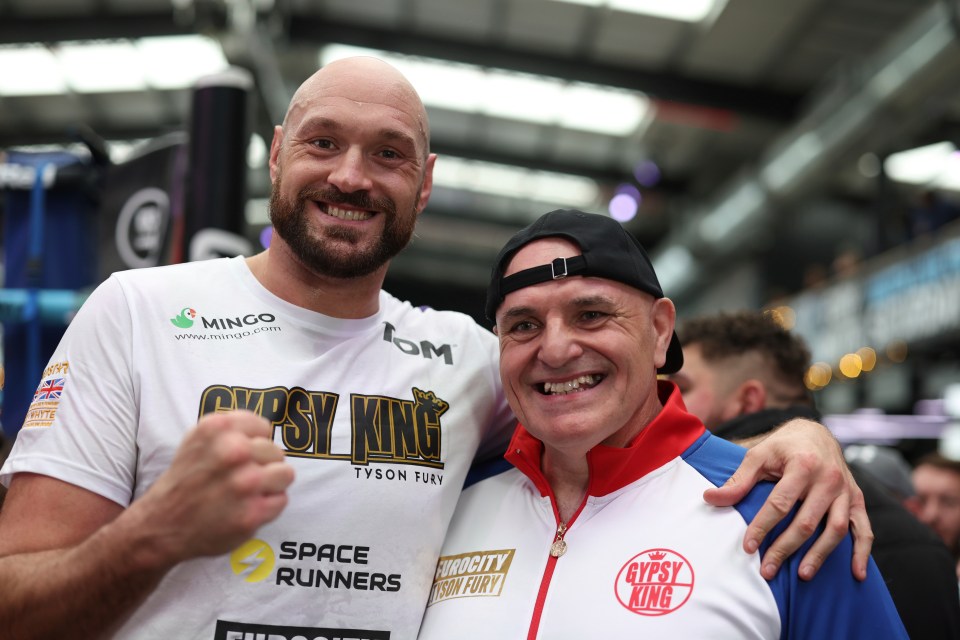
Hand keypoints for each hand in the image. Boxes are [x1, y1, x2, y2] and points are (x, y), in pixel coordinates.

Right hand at [125, 410, 295, 563]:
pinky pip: (281, 500)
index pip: (263, 427)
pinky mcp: (253, 512)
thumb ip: (232, 428)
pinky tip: (244, 509)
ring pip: (285, 474)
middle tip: (237, 479)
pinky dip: (267, 507)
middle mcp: (233, 451)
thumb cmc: (185, 480)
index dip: (254, 443)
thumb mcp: (197, 439)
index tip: (240, 456)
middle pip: (276, 451)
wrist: (162, 525)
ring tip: (247, 492)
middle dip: (262, 465)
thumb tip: (266, 430)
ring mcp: (245, 483)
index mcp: (218, 428)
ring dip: (270, 485)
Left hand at [703, 418, 870, 581]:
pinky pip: (864, 528)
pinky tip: (856, 574)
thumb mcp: (758, 456)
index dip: (763, 526)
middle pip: (806, 522)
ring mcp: (846, 490)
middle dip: (785, 548)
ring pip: (835, 529)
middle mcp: (828, 478)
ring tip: (802, 575)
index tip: (748, 547)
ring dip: (819, 555)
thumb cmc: (784, 446)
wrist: (816, 433)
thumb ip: (738, 480)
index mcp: (802, 465)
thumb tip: (710, 499)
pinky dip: (862, 552)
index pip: (780, 503)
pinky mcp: (857, 499)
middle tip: (767, 570)